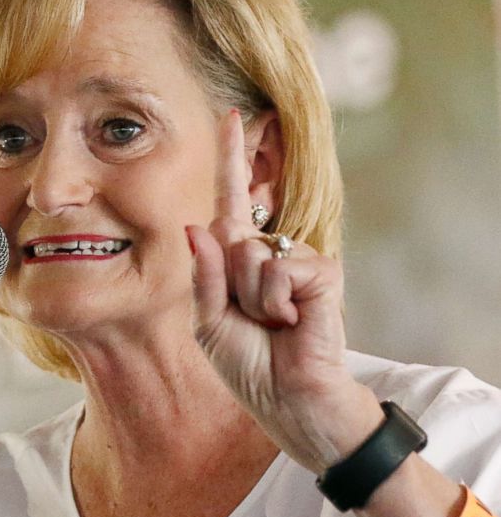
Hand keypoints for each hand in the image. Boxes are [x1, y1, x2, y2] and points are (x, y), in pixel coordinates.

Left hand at [186, 110, 381, 472]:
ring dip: (250, 299)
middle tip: (252, 321)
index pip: (233, 202)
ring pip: (250, 254)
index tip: (232, 116)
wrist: (289, 400)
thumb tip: (196, 225)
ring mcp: (297, 260)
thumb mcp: (210, 322)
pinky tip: (292, 322)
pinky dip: (275, 303)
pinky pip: (278, 269)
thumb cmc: (250, 367)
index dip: (232, 160)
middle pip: (229, 235)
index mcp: (239, 261)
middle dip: (227, 285)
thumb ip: (204, 275)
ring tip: (273, 324)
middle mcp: (269, 253)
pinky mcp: (321, 273)